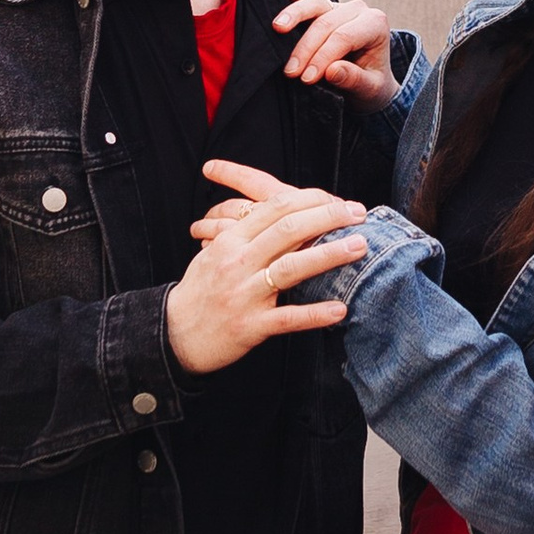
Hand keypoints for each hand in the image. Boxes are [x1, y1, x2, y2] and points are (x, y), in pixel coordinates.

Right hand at [165, 171, 367, 373]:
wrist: (175, 333)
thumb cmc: (201, 290)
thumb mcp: (216, 253)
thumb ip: (245, 233)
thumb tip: (283, 215)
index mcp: (230, 240)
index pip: (274, 209)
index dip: (310, 200)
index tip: (337, 200)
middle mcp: (237, 262)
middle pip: (288, 230)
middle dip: (327, 218)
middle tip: (357, 214)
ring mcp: (244, 294)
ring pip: (291, 268)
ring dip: (329, 255)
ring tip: (359, 247)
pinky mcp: (250, 325)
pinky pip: (288, 318)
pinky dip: (315, 314)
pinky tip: (340, 309)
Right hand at [272, 0, 397, 103]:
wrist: (371, 78)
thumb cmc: (371, 83)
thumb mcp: (370, 88)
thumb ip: (354, 79)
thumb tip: (331, 71)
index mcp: (375, 24)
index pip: (344, 37)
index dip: (323, 57)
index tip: (306, 78)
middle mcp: (358, 10)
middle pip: (326, 22)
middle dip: (305, 47)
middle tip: (290, 72)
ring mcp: (340, 5)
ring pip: (314, 5)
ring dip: (293, 16)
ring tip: (277, 28)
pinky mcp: (324, 7)